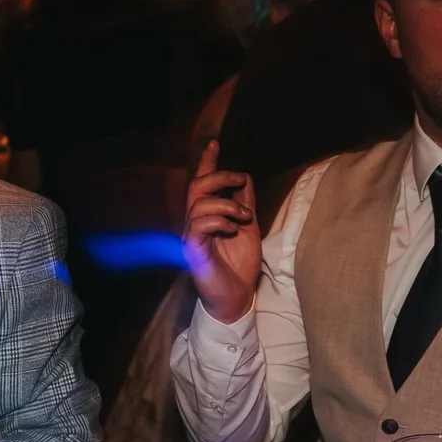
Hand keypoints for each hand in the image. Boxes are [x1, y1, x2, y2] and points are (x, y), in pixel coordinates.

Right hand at [181, 140, 261, 323]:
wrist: (237, 297)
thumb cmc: (240, 265)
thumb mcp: (249, 228)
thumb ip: (245, 204)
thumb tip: (245, 180)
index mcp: (208, 216)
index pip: (203, 185)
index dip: (207, 163)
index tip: (214, 144)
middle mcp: (196, 223)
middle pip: (197, 187)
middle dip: (219, 176)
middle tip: (239, 180)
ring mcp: (192, 236)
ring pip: (199, 204)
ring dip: (227, 204)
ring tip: (245, 216)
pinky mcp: (192, 251)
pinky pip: (198, 225)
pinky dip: (218, 221)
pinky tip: (231, 228)